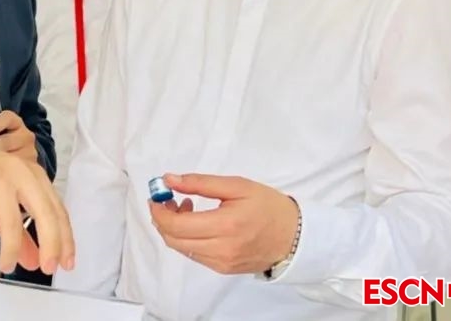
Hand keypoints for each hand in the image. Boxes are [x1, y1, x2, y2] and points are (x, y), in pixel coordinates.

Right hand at [0, 118, 73, 274]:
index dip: (65, 239)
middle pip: (44, 211)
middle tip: (47, 269)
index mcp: (33, 176)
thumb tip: (34, 262)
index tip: (67, 264)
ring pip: (11, 218)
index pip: (57, 210)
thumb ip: (21, 231)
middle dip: (50, 243)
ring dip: (11, 247)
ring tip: (7, 266)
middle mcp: (19, 173)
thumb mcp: (4, 202)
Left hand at [149, 173, 298, 274]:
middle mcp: (221, 249)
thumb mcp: (237, 186)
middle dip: (162, 219)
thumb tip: (169, 179)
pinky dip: (187, 238)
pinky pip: (194, 255)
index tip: (157, 196)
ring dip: (174, 229)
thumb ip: (200, 183)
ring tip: (187, 208)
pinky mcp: (223, 269)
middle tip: (168, 200)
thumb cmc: (267, 206)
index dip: (159, 211)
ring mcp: (221, 263)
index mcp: (225, 225)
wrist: (294, 236)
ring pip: (181, 249)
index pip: (177, 225)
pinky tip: (199, 223)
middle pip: (174, 240)